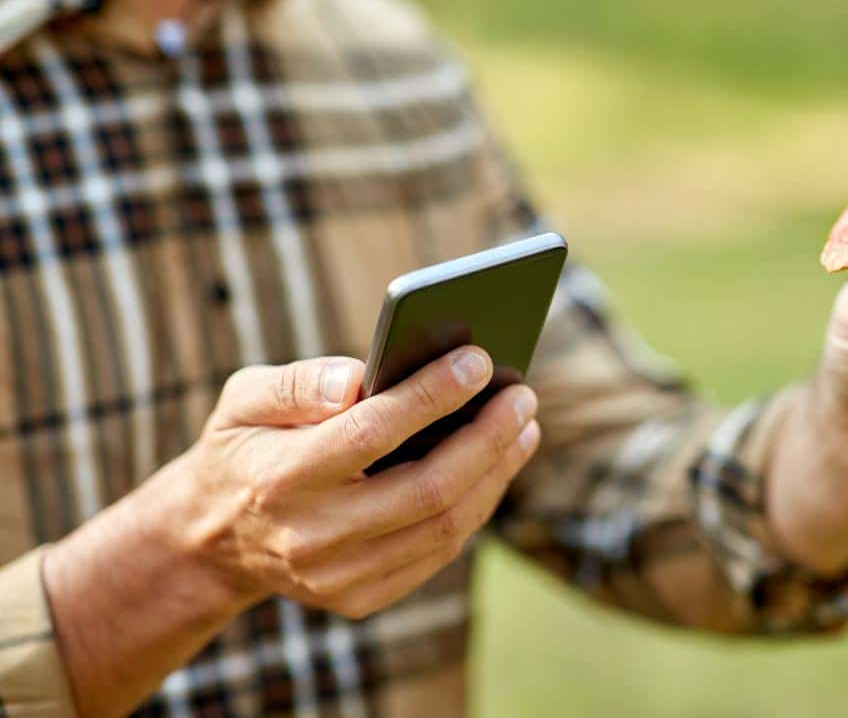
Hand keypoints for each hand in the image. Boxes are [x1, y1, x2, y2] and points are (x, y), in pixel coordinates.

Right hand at [175, 347, 539, 618]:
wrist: (212, 539)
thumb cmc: (243, 448)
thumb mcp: (243, 400)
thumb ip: (297, 383)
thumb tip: (358, 379)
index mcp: (279, 477)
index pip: (371, 432)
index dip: (431, 395)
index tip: (478, 360)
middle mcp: (311, 536)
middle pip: (426, 488)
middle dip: (487, 437)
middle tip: (522, 396)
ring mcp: (338, 577)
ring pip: (443, 526)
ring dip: (495, 473)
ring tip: (523, 427)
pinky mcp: (360, 599)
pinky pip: (438, 552)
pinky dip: (477, 506)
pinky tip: (496, 466)